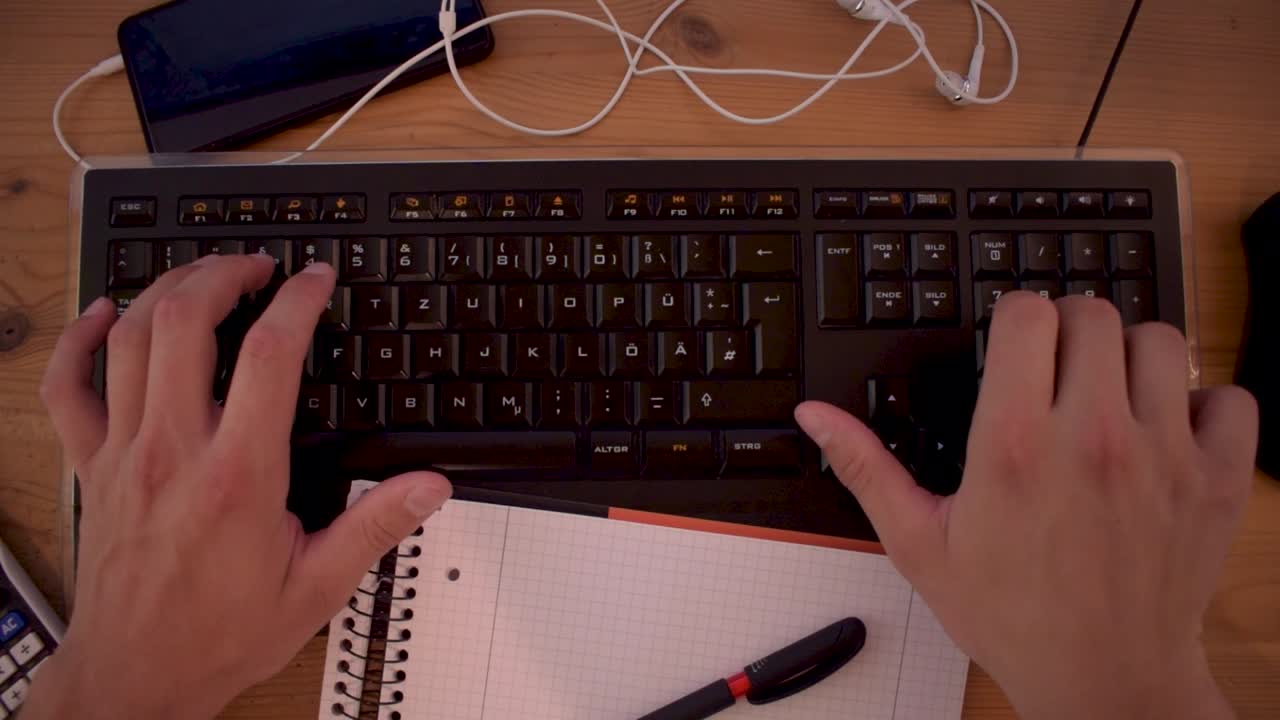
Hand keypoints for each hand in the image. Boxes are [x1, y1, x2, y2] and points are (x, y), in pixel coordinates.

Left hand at [25, 256, 451, 718]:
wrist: (136, 675)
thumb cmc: (219, 634)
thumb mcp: (317, 587)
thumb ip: (375, 527)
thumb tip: (429, 486)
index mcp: (238, 475)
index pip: (271, 355)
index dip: (298, 299)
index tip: (315, 278)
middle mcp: (174, 450)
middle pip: (187, 322)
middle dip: (226, 273)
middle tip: (259, 268)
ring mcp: (125, 453)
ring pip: (131, 338)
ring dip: (168, 290)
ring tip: (205, 277)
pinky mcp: (92, 467)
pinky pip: (68, 387)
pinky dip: (79, 340)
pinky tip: (104, 316)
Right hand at [796, 292, 1256, 719]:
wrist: (1103, 680)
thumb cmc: (1011, 615)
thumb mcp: (919, 544)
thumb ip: (865, 467)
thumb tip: (815, 414)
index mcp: (1014, 446)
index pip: (1028, 315)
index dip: (1015, 317)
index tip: (1011, 344)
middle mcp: (1093, 439)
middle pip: (1094, 313)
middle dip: (1068, 328)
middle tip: (1055, 369)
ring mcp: (1163, 456)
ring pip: (1162, 341)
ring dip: (1132, 355)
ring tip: (1109, 393)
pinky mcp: (1215, 481)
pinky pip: (1231, 397)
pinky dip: (1204, 402)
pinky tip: (1168, 429)